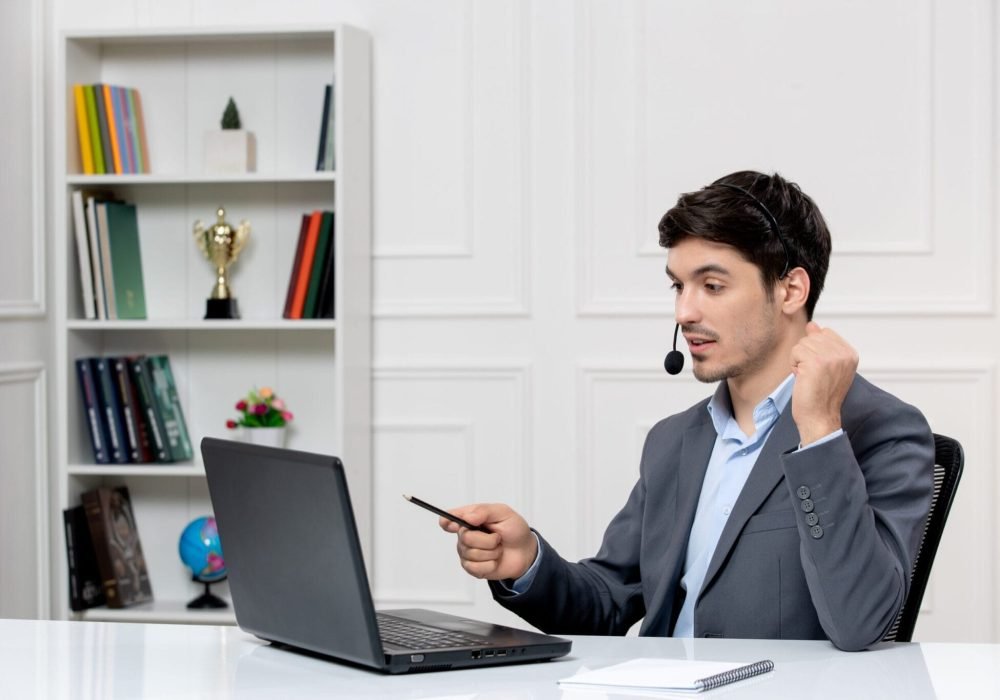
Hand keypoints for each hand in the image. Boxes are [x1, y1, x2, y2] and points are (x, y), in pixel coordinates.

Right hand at [439, 503, 537, 580]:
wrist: (525, 551)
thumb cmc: (514, 530)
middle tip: (497, 538)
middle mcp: (466, 535)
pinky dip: (490, 565)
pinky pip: (475, 568)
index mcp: (470, 518)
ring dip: (492, 552)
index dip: (448, 522)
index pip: (448, 519)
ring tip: (498, 548)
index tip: (455, 526)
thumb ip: (484, 511)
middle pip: (464, 538)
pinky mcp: (472, 568)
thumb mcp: (504, 513)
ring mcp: (467, 552)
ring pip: (471, 554)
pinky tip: (494, 560)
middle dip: (487, 540)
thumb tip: (467, 517)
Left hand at [790, 322, 858, 445]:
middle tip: (813, 375)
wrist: (819, 417)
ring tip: (808, 377)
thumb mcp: (826, 366)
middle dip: (806, 355)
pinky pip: (795, 351)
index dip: (816, 349)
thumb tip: (813, 325)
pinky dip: (794, 365)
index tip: (821, 369)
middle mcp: (844, 354)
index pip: (825, 333)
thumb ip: (822, 344)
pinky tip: (803, 378)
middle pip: (812, 337)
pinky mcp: (815, 362)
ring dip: (799, 360)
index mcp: (850, 354)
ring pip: (802, 343)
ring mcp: (830, 357)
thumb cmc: (821, 395)